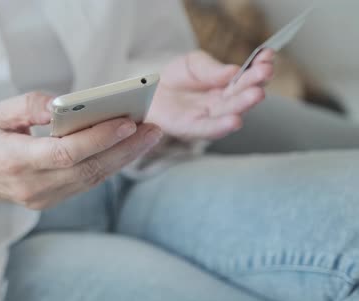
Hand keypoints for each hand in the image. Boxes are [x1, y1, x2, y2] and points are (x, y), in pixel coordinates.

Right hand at [0, 92, 161, 209]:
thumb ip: (30, 105)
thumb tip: (66, 103)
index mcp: (14, 161)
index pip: (64, 153)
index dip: (98, 139)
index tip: (127, 122)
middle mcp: (30, 185)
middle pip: (87, 169)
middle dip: (124, 149)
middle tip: (153, 129)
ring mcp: (42, 198)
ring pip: (92, 180)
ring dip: (124, 158)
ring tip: (149, 136)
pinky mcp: (51, 201)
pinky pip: (86, 183)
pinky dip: (109, 165)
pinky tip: (127, 148)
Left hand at [146, 49, 274, 139]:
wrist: (146, 92)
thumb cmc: (175, 78)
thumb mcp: (193, 63)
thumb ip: (211, 68)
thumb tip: (233, 71)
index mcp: (226, 85)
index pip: (247, 76)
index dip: (259, 66)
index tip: (269, 55)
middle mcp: (222, 103)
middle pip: (241, 94)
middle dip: (255, 83)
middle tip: (266, 71)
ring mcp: (208, 117)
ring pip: (228, 112)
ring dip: (244, 104)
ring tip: (257, 94)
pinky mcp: (190, 128)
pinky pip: (207, 129)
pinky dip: (221, 126)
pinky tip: (235, 121)